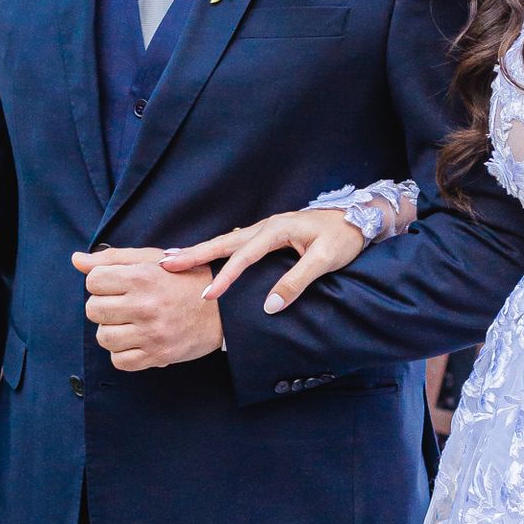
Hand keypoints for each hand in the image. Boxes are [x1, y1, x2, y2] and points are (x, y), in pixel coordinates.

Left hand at [73, 245, 225, 370]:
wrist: (225, 310)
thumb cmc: (185, 279)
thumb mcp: (152, 259)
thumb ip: (113, 258)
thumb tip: (76, 260)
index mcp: (143, 277)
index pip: (93, 281)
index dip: (101, 282)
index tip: (117, 284)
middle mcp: (146, 306)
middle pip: (93, 309)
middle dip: (104, 305)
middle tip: (123, 304)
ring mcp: (152, 334)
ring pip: (103, 337)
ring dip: (111, 330)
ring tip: (129, 323)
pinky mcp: (158, 356)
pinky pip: (119, 361)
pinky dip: (122, 353)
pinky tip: (136, 340)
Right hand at [158, 206, 369, 313]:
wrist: (359, 218)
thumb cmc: (343, 238)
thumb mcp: (324, 260)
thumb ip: (296, 282)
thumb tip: (270, 306)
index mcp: (276, 230)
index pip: (243, 256)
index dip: (224, 277)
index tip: (206, 295)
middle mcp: (266, 227)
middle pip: (224, 242)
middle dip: (194, 254)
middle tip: (165, 263)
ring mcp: (265, 229)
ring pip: (227, 242)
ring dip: (201, 251)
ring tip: (174, 260)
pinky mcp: (269, 235)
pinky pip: (236, 244)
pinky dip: (217, 250)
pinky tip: (205, 257)